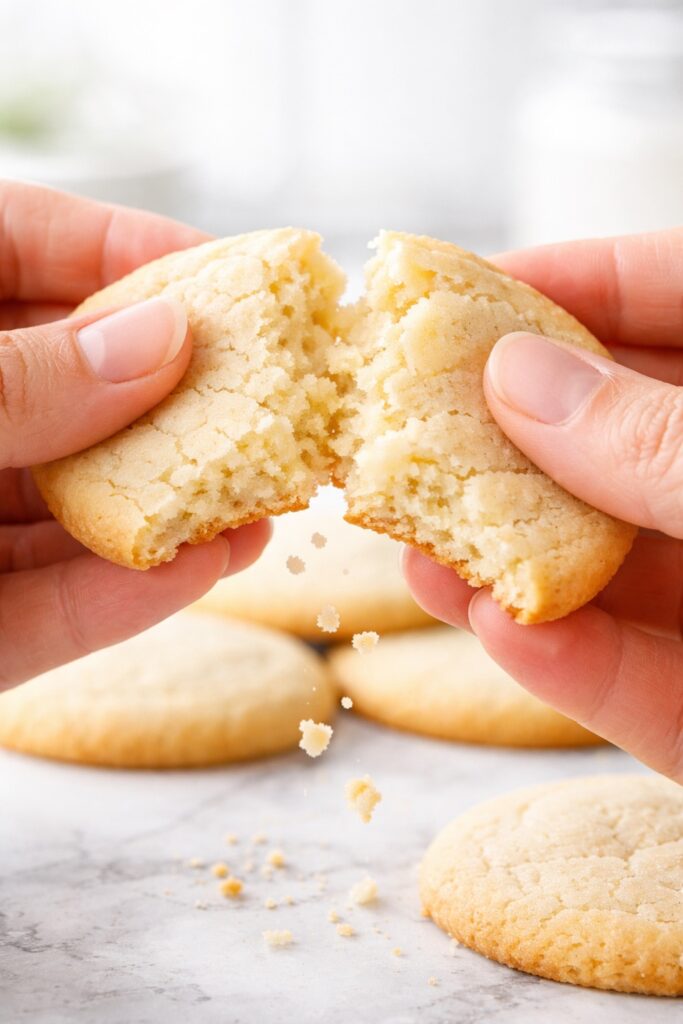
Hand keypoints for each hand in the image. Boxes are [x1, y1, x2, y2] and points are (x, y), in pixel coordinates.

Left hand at [0, 181, 269, 689]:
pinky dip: (122, 596)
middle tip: (274, 393)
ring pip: (70, 506)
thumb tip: (160, 338)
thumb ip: (19, 375)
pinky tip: (206, 569)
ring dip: (171, 504)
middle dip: (174, 394)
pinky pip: (44, 613)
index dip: (128, 248)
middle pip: (70, 387)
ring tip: (269, 496)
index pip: (18, 245)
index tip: (235, 268)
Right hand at [403, 228, 682, 780]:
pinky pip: (636, 686)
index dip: (578, 279)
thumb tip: (521, 378)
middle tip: (400, 418)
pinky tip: (509, 632)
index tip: (469, 279)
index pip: (677, 300)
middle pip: (612, 438)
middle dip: (505, 432)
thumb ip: (660, 440)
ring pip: (602, 568)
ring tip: (417, 546)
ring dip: (507, 559)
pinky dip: (571, 665)